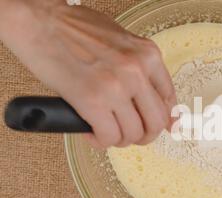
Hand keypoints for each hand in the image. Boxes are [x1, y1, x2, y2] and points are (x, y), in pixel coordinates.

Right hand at [0, 0, 175, 147]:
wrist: (40, 21)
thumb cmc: (75, 29)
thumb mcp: (122, 43)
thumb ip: (139, 69)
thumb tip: (150, 99)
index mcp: (148, 55)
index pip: (169, 100)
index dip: (164, 120)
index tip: (155, 127)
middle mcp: (137, 71)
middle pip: (156, 122)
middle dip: (144, 135)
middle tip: (129, 134)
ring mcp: (117, 86)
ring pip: (133, 134)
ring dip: (120, 139)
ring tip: (105, 131)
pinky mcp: (92, 100)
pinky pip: (109, 137)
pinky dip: (100, 141)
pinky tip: (91, 133)